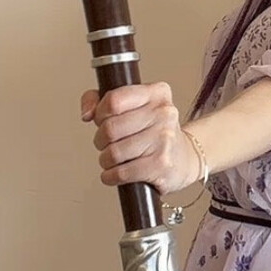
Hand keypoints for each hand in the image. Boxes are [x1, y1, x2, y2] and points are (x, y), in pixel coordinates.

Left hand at [80, 82, 202, 194]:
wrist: (183, 159)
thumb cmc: (153, 131)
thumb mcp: (133, 106)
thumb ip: (101, 100)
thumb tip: (87, 113)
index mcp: (157, 93)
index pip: (114, 99)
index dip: (100, 113)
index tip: (102, 119)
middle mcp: (164, 113)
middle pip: (110, 128)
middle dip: (100, 140)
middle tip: (106, 143)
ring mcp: (164, 139)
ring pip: (114, 152)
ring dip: (106, 160)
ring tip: (113, 159)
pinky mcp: (161, 164)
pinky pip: (122, 172)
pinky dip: (111, 176)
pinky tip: (115, 173)